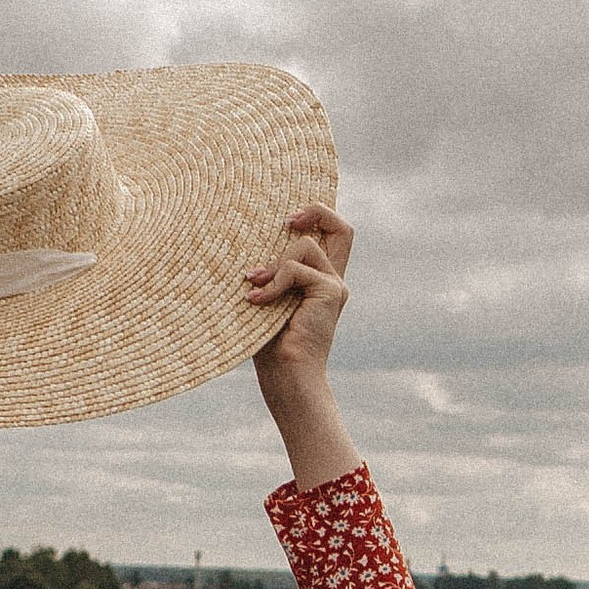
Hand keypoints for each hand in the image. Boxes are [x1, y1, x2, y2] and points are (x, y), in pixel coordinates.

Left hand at [248, 206, 361, 488]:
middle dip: (315, 210)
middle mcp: (333, 280)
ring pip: (303, 246)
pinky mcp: (331, 293)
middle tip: (285, 221)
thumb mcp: (265, 299)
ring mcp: (335, 286)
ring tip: (254, 288)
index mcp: (320, 281)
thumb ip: (268, 272)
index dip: (318, 214)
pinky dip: (273, 282)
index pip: (333, 235)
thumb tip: (246, 244)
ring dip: (273, 264)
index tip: (287, 220)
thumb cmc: (268, 345)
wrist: (286, 378)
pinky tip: (256, 301)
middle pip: (342, 228)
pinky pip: (296, 269)